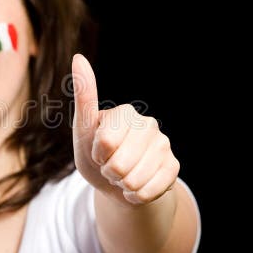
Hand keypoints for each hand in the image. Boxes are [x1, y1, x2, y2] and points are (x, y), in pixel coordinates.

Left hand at [71, 54, 179, 206]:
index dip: (96, 155)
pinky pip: (149, 191)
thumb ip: (84, 96)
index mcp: (126, 113)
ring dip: (122, 185)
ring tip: (123, 175)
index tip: (98, 150)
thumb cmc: (96, 154)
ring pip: (134, 180)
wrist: (116, 184)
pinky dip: (136, 195)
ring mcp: (165, 145)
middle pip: (119, 164)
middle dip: (109, 172)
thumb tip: (79, 57)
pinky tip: (136, 186)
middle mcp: (149, 125)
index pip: (104, 143)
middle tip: (111, 165)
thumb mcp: (83, 129)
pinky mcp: (174, 167)